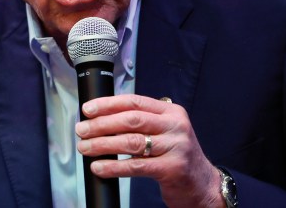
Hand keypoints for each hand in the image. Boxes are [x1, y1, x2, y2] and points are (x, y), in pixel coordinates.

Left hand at [75, 95, 223, 207]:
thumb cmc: (177, 157)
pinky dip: (113, 167)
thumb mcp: (166, 132)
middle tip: (82, 129)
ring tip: (85, 147)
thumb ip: (143, 123)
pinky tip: (99, 167)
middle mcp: (175, 126)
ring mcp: (175, 147)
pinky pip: (136, 166)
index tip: (88, 109)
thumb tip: (103, 119)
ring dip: (102, 144)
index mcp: (171, 112)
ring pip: (131, 142)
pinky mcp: (172, 169)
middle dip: (101, 124)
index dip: (108, 104)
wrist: (203, 184)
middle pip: (131, 120)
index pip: (135, 101)